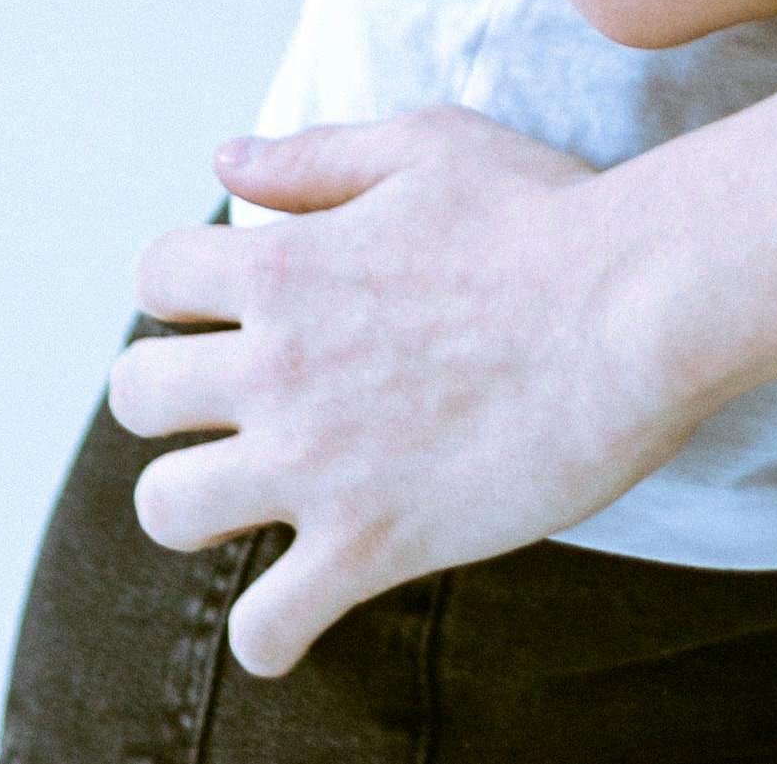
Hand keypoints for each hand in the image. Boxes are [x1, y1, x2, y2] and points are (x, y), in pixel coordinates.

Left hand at [111, 113, 705, 674]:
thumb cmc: (547, 215)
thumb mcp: (430, 145)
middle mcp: (280, 363)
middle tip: (241, 406)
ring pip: (168, 509)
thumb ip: (317, 156)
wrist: (639, 305)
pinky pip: (263, 627)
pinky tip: (305, 604)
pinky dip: (271, 631)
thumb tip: (223, 160)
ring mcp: (317, 460)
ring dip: (199, 506)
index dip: (186, 291)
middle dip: (173, 399)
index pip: (155, 277)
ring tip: (256, 500)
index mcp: (289, 263)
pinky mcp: (370, 544)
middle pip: (137, 394)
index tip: (236, 308)